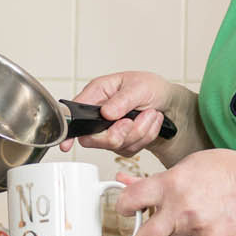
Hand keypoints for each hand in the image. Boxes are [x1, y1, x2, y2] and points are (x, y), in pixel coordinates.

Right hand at [59, 71, 175, 157]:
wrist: (167, 102)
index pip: (75, 115)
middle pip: (93, 138)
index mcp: (97, 94)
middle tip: (133, 120)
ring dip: (139, 131)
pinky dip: (146, 137)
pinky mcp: (122, 143)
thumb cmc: (151, 88)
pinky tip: (150, 122)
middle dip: (119, 133)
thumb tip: (106, 112)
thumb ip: (122, 100)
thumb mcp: (140, 86)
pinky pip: (130, 149)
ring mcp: (109, 131)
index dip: (70, 132)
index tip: (67, 144)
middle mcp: (99, 114)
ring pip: (116, 145)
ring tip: (150, 114)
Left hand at [114, 149, 235, 235]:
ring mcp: (196, 229)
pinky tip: (202, 224)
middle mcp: (181, 209)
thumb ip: (155, 179)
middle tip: (147, 230)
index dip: (123, 206)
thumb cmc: (227, 172)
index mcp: (171, 184)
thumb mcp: (187, 165)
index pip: (129, 201)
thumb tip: (126, 182)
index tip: (126, 207)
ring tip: (186, 218)